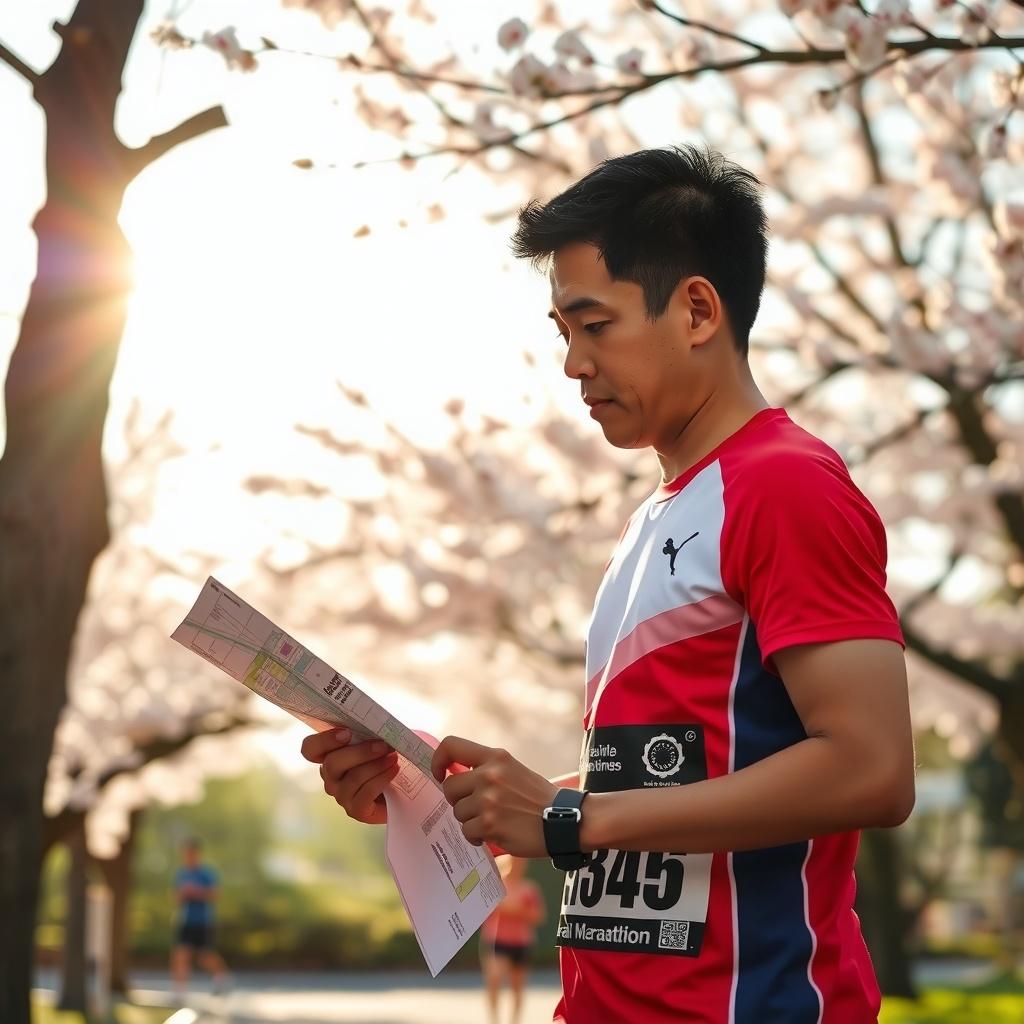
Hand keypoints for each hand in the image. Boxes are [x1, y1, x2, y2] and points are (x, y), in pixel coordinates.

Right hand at [300, 728, 398, 824]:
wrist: (402, 792)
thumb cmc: (386, 760)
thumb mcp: (375, 742)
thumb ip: (368, 732)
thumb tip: (377, 721)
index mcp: (330, 756)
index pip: (310, 749)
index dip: (323, 740)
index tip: (347, 733)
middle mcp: (331, 778)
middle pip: (333, 763)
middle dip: (361, 752)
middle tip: (384, 745)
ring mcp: (342, 796)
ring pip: (353, 777)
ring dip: (377, 765)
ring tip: (394, 757)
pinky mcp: (356, 811)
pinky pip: (365, 793)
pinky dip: (382, 778)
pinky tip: (394, 770)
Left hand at [431, 737, 557, 857]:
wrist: (564, 820)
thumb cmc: (538, 797)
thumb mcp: (513, 770)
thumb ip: (486, 769)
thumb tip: (452, 774)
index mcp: (495, 757)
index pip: (451, 745)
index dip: (438, 760)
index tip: (440, 774)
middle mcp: (489, 775)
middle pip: (449, 787)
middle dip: (458, 800)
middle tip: (475, 807)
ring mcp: (488, 800)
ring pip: (458, 812)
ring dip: (470, 820)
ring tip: (491, 821)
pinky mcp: (489, 824)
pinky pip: (467, 832)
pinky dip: (476, 837)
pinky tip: (493, 834)